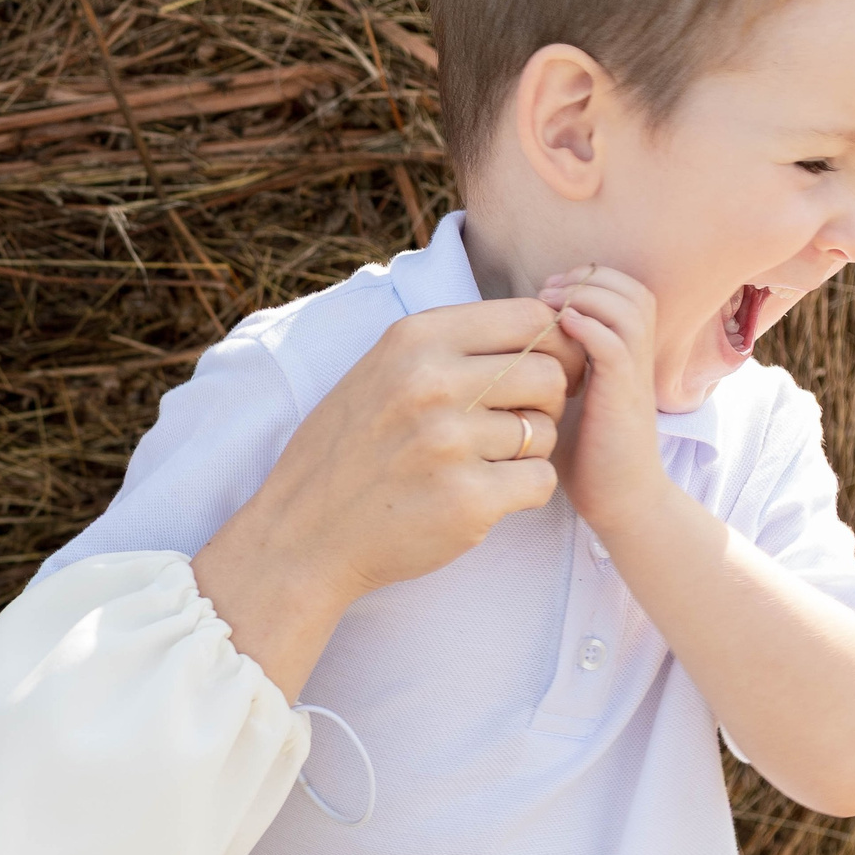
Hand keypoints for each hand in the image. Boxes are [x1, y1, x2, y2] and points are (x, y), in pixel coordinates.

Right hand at [192, 297, 576, 696]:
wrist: (301, 535)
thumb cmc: (347, 452)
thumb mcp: (379, 371)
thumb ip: (448, 347)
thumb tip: (546, 328)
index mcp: (413, 340)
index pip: (531, 318)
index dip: (553, 347)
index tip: (537, 374)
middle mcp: (430, 383)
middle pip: (549, 374)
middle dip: (545, 403)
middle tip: (514, 427)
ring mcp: (448, 442)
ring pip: (547, 431)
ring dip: (528, 452)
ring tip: (480, 464)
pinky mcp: (467, 500)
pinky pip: (541, 481)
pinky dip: (523, 492)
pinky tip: (482, 496)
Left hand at [540, 264, 674, 535]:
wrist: (619, 502)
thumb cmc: (581, 455)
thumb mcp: (559, 400)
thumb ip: (545, 369)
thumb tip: (498, 344)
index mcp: (624, 355)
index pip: (622, 291)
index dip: (585, 280)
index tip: (543, 294)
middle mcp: (635, 359)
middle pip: (631, 289)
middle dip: (587, 279)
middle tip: (547, 291)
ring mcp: (634, 376)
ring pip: (628, 308)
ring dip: (587, 296)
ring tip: (551, 304)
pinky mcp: (625, 398)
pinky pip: (616, 346)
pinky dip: (589, 328)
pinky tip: (560, 329)